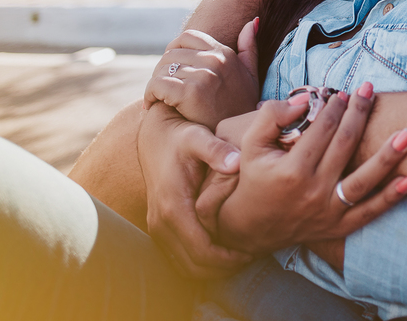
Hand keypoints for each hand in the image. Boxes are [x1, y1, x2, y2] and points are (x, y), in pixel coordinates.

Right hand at [137, 102, 253, 278]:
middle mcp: (161, 222)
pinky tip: (222, 252)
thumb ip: (216, 149)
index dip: (227, 258)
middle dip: (223, 268)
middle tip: (250, 258)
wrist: (155, 138)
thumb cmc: (181, 138)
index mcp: (174, 207)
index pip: (201, 249)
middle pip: (192, 265)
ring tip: (239, 258)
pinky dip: (200, 262)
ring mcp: (157, 228)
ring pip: (184, 266)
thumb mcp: (198, 137)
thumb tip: (235, 162)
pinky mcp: (159, 228)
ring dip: (211, 269)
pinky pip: (178, 258)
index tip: (251, 253)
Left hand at [143, 20, 259, 129]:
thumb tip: (251, 21)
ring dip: (154, 84)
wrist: (237, 142)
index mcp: (224, 54)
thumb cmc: (240, 109)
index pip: (187, 37)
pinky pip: (157, 84)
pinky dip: (149, 95)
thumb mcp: (250, 75)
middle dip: (160, 71)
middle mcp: (215, 60)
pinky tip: (151, 106)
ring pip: (161, 68)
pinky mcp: (190, 92)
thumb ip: (248, 48)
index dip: (172, 51)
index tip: (170, 71)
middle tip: (160, 89)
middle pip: (170, 53)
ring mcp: (204, 75)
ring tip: (156, 98)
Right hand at [215, 84, 406, 254]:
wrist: (250, 228)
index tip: (344, 92)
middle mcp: (313, 191)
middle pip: (345, 146)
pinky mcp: (339, 227)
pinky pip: (369, 212)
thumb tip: (303, 100)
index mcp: (291, 171)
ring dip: (388, 156)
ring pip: (364, 181)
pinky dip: (390, 198)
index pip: (321, 130)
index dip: (335, 107)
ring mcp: (328, 211)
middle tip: (370, 92)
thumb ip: (271, 118)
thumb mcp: (249, 146)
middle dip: (360, 115)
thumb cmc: (253, 179)